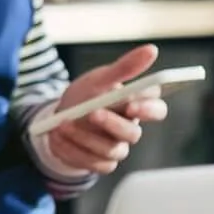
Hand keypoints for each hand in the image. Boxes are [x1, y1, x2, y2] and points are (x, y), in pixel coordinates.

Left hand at [42, 43, 170, 176]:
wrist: (59, 117)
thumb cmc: (87, 94)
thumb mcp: (101, 78)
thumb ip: (125, 67)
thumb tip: (152, 49)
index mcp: (136, 105)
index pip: (156, 109)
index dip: (148, 109)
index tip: (133, 105)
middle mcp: (130, 129)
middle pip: (133, 134)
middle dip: (112, 124)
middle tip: (93, 113)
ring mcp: (116, 148)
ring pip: (110, 150)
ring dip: (84, 137)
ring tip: (62, 123)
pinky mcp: (100, 163)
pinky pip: (91, 163)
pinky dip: (72, 150)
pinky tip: (57, 137)